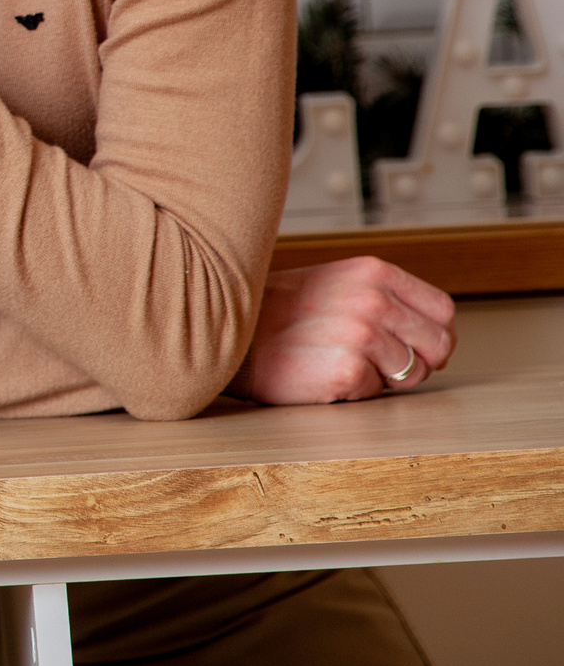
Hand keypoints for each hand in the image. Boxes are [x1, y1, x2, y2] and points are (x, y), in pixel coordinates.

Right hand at [228, 257, 456, 404]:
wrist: (223, 328)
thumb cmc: (277, 312)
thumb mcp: (337, 284)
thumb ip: (384, 299)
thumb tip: (434, 339)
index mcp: (373, 272)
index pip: (443, 311)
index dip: (432, 336)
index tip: (413, 347)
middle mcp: (373, 298)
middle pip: (438, 346)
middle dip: (416, 361)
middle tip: (379, 364)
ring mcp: (361, 334)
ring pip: (411, 374)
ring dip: (381, 378)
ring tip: (340, 363)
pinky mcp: (346, 370)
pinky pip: (375, 393)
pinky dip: (352, 391)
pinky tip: (321, 373)